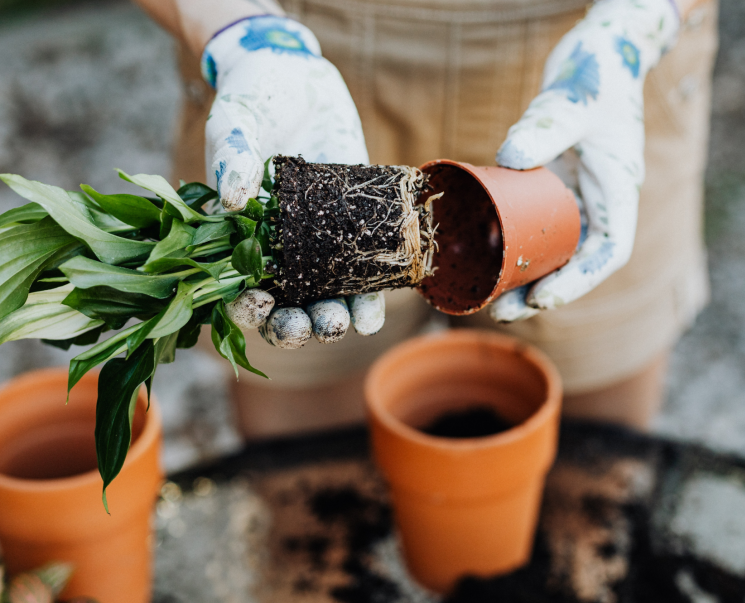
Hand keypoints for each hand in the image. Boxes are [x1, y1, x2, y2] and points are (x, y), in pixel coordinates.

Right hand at [202, 15, 385, 345]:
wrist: (298, 79)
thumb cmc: (253, 102)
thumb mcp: (235, 125)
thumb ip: (231, 158)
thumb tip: (233, 199)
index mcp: (238, 236)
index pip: (237, 288)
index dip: (247, 308)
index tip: (263, 305)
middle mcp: (278, 250)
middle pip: (284, 307)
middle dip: (299, 326)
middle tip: (316, 325)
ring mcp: (318, 244)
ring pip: (324, 299)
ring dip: (335, 320)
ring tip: (347, 324)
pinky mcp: (353, 228)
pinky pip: (361, 273)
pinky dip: (368, 298)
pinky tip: (373, 313)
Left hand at [489, 0, 679, 322]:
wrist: (598, 51)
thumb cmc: (597, 72)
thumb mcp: (573, 100)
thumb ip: (546, 127)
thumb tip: (507, 159)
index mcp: (617, 191)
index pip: (606, 252)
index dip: (577, 282)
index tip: (542, 298)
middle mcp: (599, 201)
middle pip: (575, 261)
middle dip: (541, 291)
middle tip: (501, 309)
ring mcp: (575, 195)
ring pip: (553, 248)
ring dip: (524, 276)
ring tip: (488, 297)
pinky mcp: (553, 184)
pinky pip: (535, 224)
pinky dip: (513, 244)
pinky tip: (483, 257)